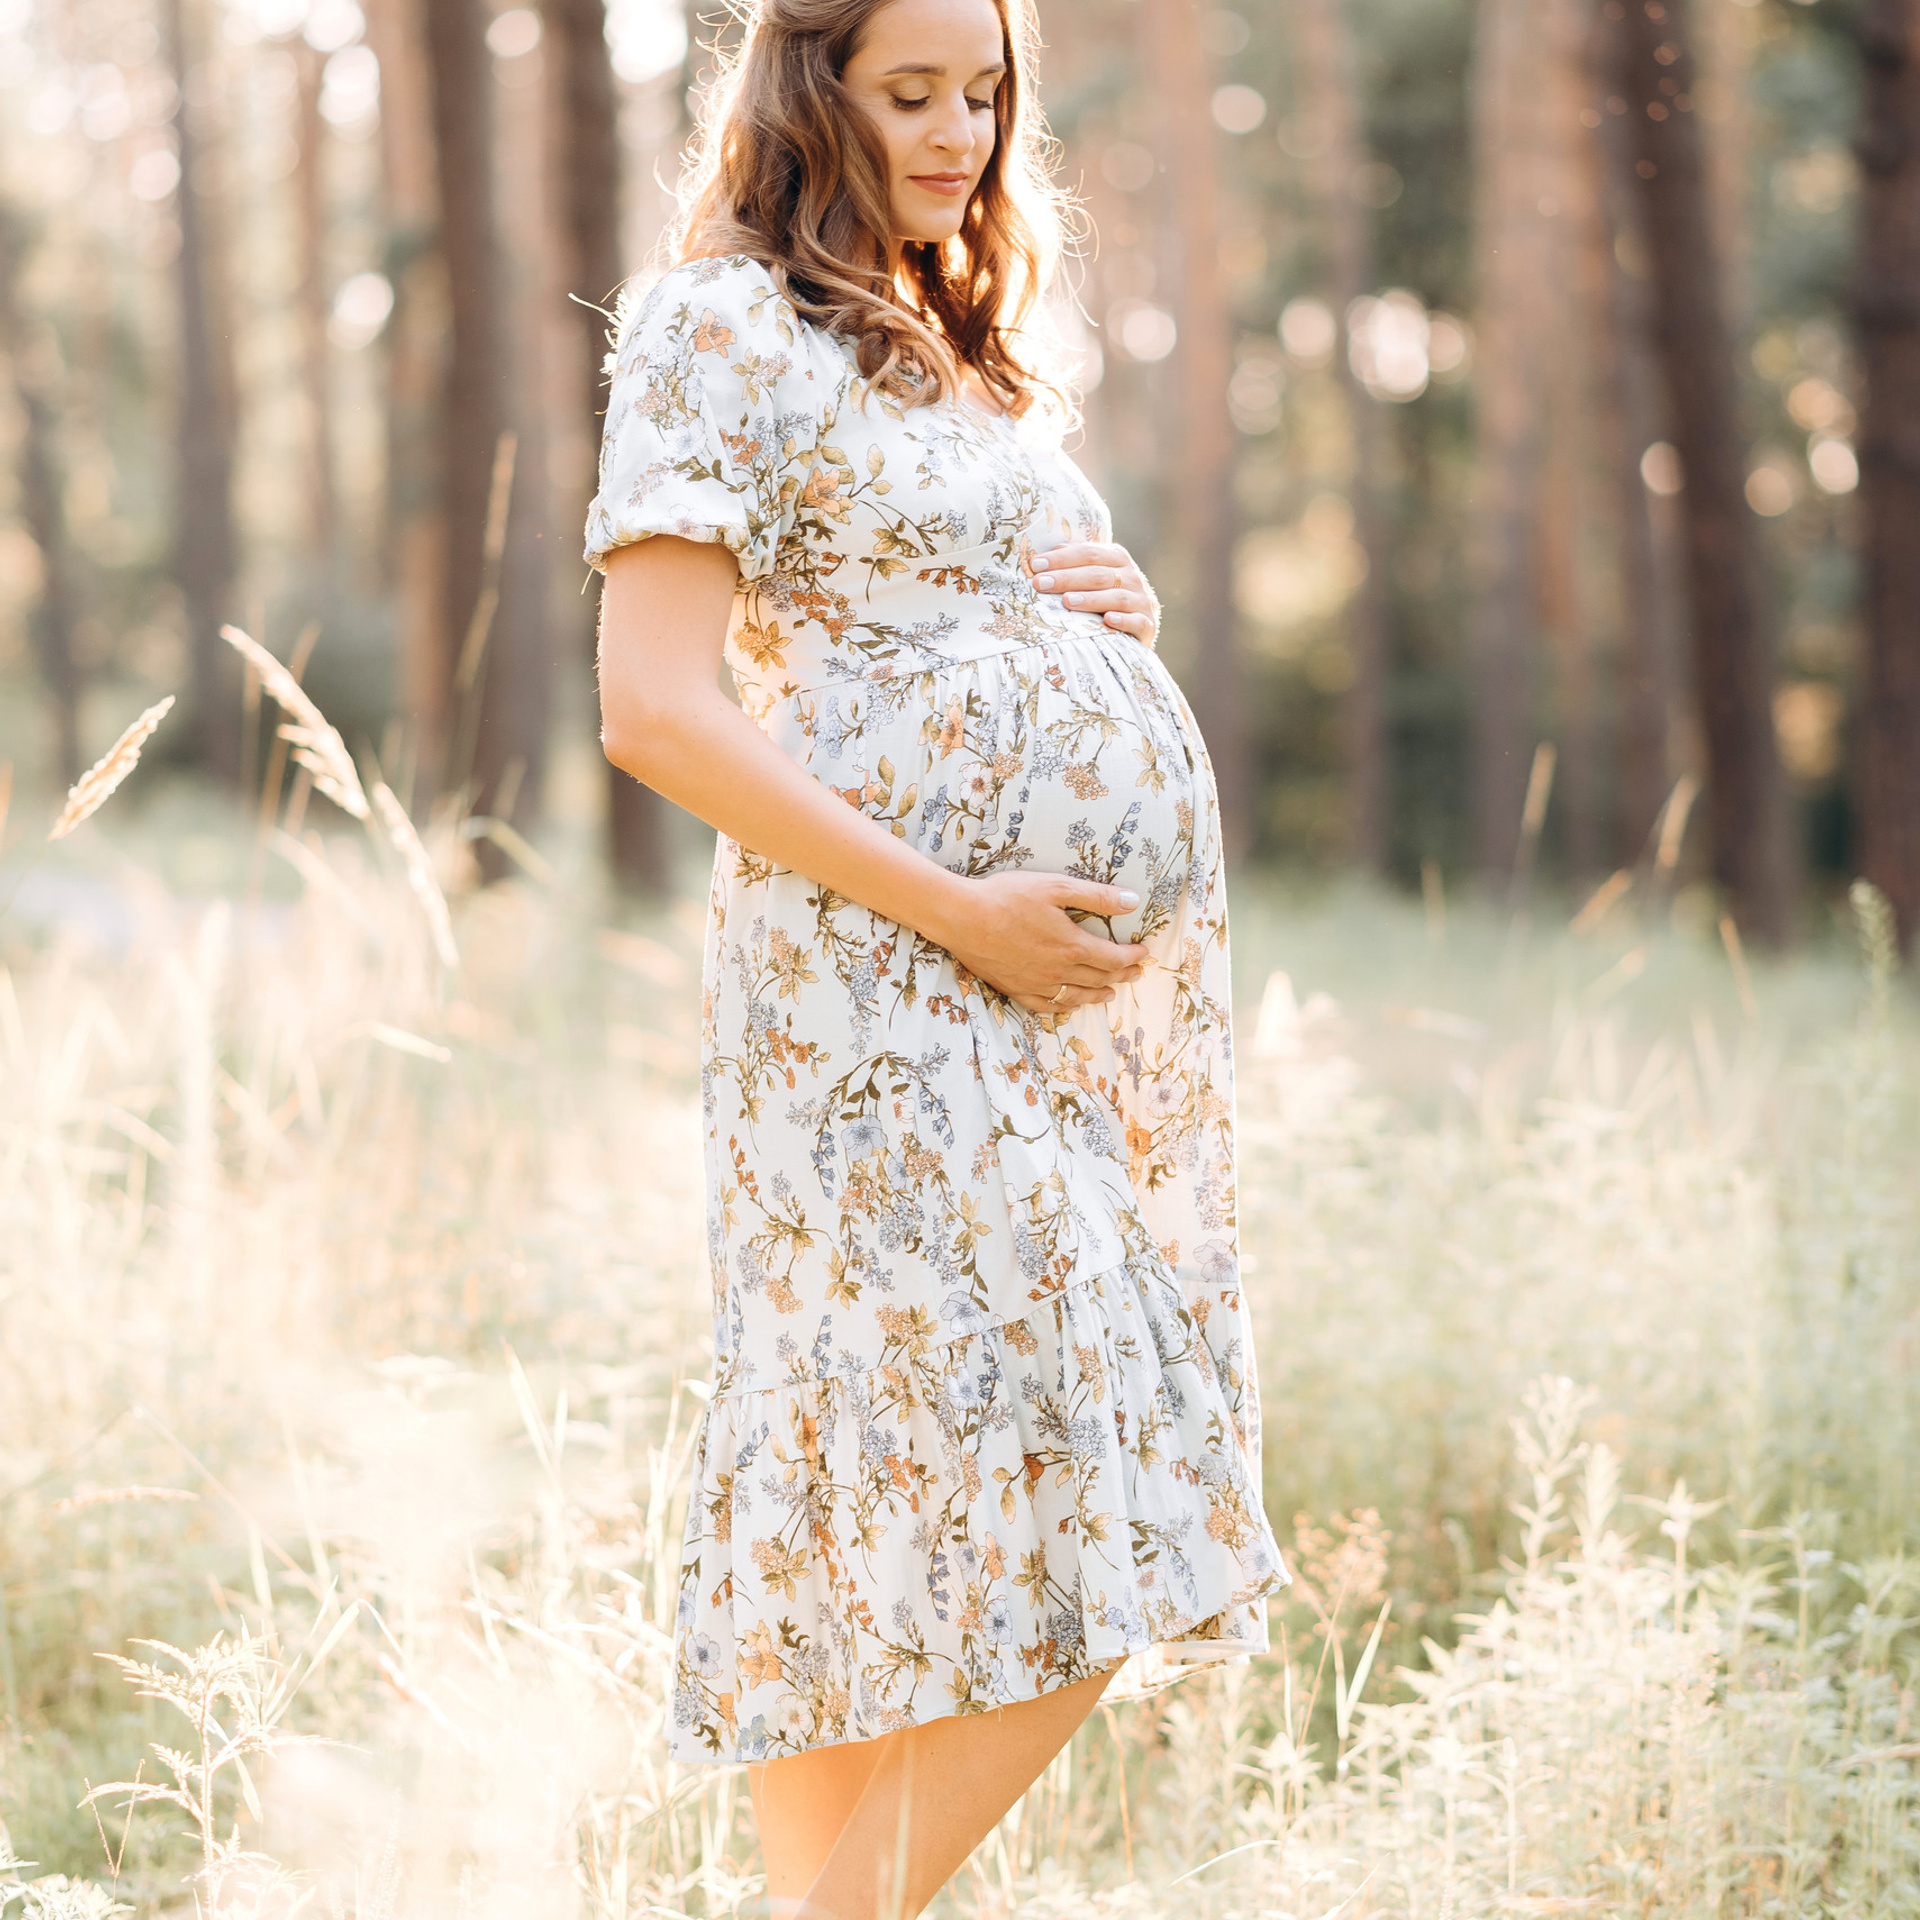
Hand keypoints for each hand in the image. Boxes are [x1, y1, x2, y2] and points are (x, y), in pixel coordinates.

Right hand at [933, 872, 1148, 1014]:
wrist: (962, 918)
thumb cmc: (1007, 897)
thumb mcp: (1056, 887)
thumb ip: (1096, 896)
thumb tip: (1132, 900)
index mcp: (1072, 945)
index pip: (1113, 957)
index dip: (1132, 956)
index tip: (1143, 952)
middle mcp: (1058, 971)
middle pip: (1099, 978)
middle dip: (1122, 975)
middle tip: (1135, 972)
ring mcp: (1036, 984)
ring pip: (1077, 996)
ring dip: (1098, 995)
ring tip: (1111, 993)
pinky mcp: (1016, 989)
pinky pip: (1047, 1006)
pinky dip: (1065, 1006)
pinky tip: (1071, 1003)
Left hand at [1028, 541, 1159, 647]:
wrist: (1137, 631)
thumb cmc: (1106, 600)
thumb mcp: (1095, 578)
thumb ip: (1078, 564)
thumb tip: (1052, 549)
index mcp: (1118, 559)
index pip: (1089, 553)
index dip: (1062, 558)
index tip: (1035, 565)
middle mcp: (1132, 577)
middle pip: (1098, 574)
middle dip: (1067, 578)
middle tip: (1040, 583)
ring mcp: (1142, 601)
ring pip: (1117, 597)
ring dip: (1091, 599)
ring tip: (1066, 602)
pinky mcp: (1147, 624)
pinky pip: (1136, 621)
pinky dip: (1123, 620)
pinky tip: (1107, 620)